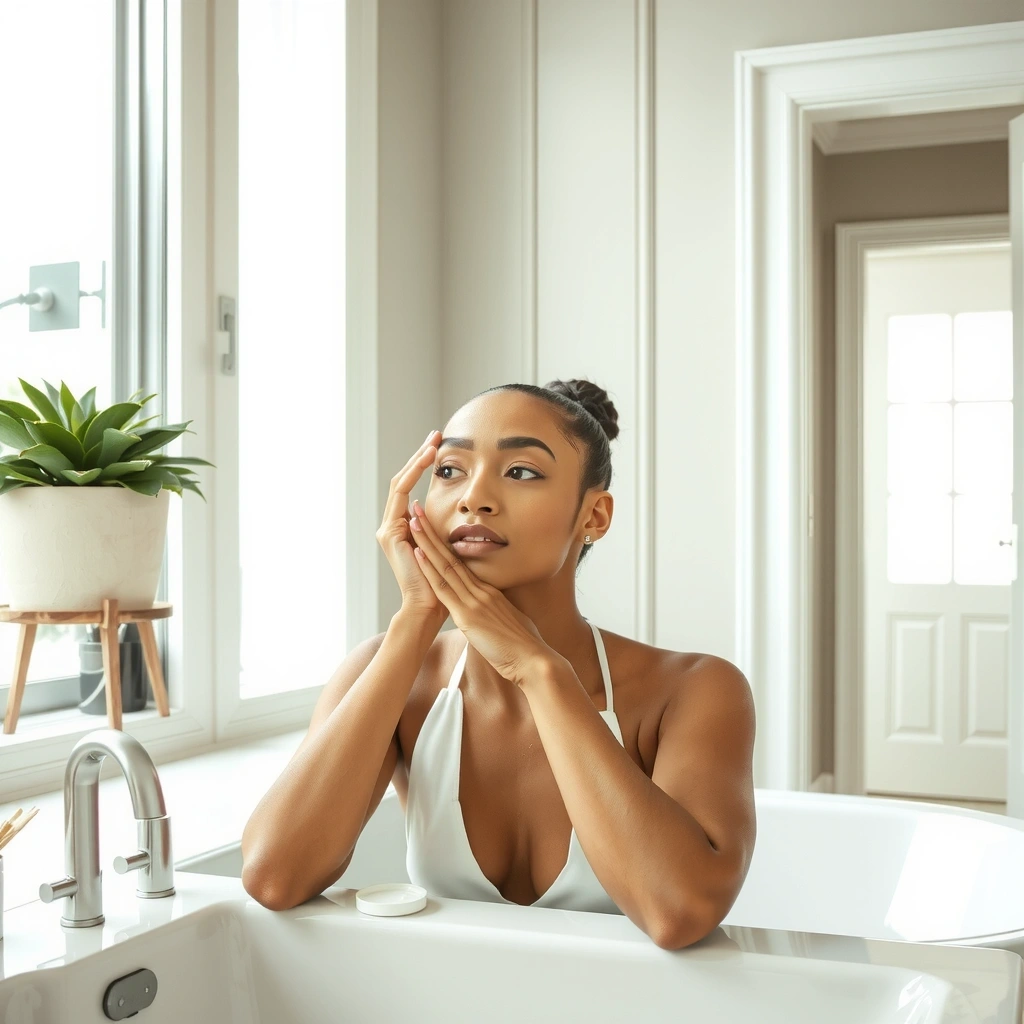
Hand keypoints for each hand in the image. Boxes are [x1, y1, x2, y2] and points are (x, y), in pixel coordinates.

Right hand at [376, 432, 447, 630]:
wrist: (429, 607)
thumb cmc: (445, 583)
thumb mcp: (448, 546)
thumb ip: (446, 528)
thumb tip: (463, 511)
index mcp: (405, 526)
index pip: (411, 486)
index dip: (423, 465)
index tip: (440, 445)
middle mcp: (393, 524)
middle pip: (402, 480)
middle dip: (418, 456)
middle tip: (435, 434)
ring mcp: (388, 529)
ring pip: (399, 485)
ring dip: (415, 462)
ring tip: (432, 445)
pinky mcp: (391, 536)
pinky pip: (400, 501)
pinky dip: (411, 481)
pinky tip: (424, 465)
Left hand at [407, 500, 554, 683]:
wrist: (533, 660)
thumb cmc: (526, 647)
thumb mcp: (512, 623)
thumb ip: (500, 614)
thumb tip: (496, 613)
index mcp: (490, 593)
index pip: (463, 565)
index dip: (445, 547)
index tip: (433, 531)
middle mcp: (481, 591)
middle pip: (451, 557)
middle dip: (432, 534)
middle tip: (418, 511)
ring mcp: (474, 601)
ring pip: (444, 565)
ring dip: (426, 543)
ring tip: (413, 521)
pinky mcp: (467, 616)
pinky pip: (444, 587)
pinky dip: (429, 569)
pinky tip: (418, 553)